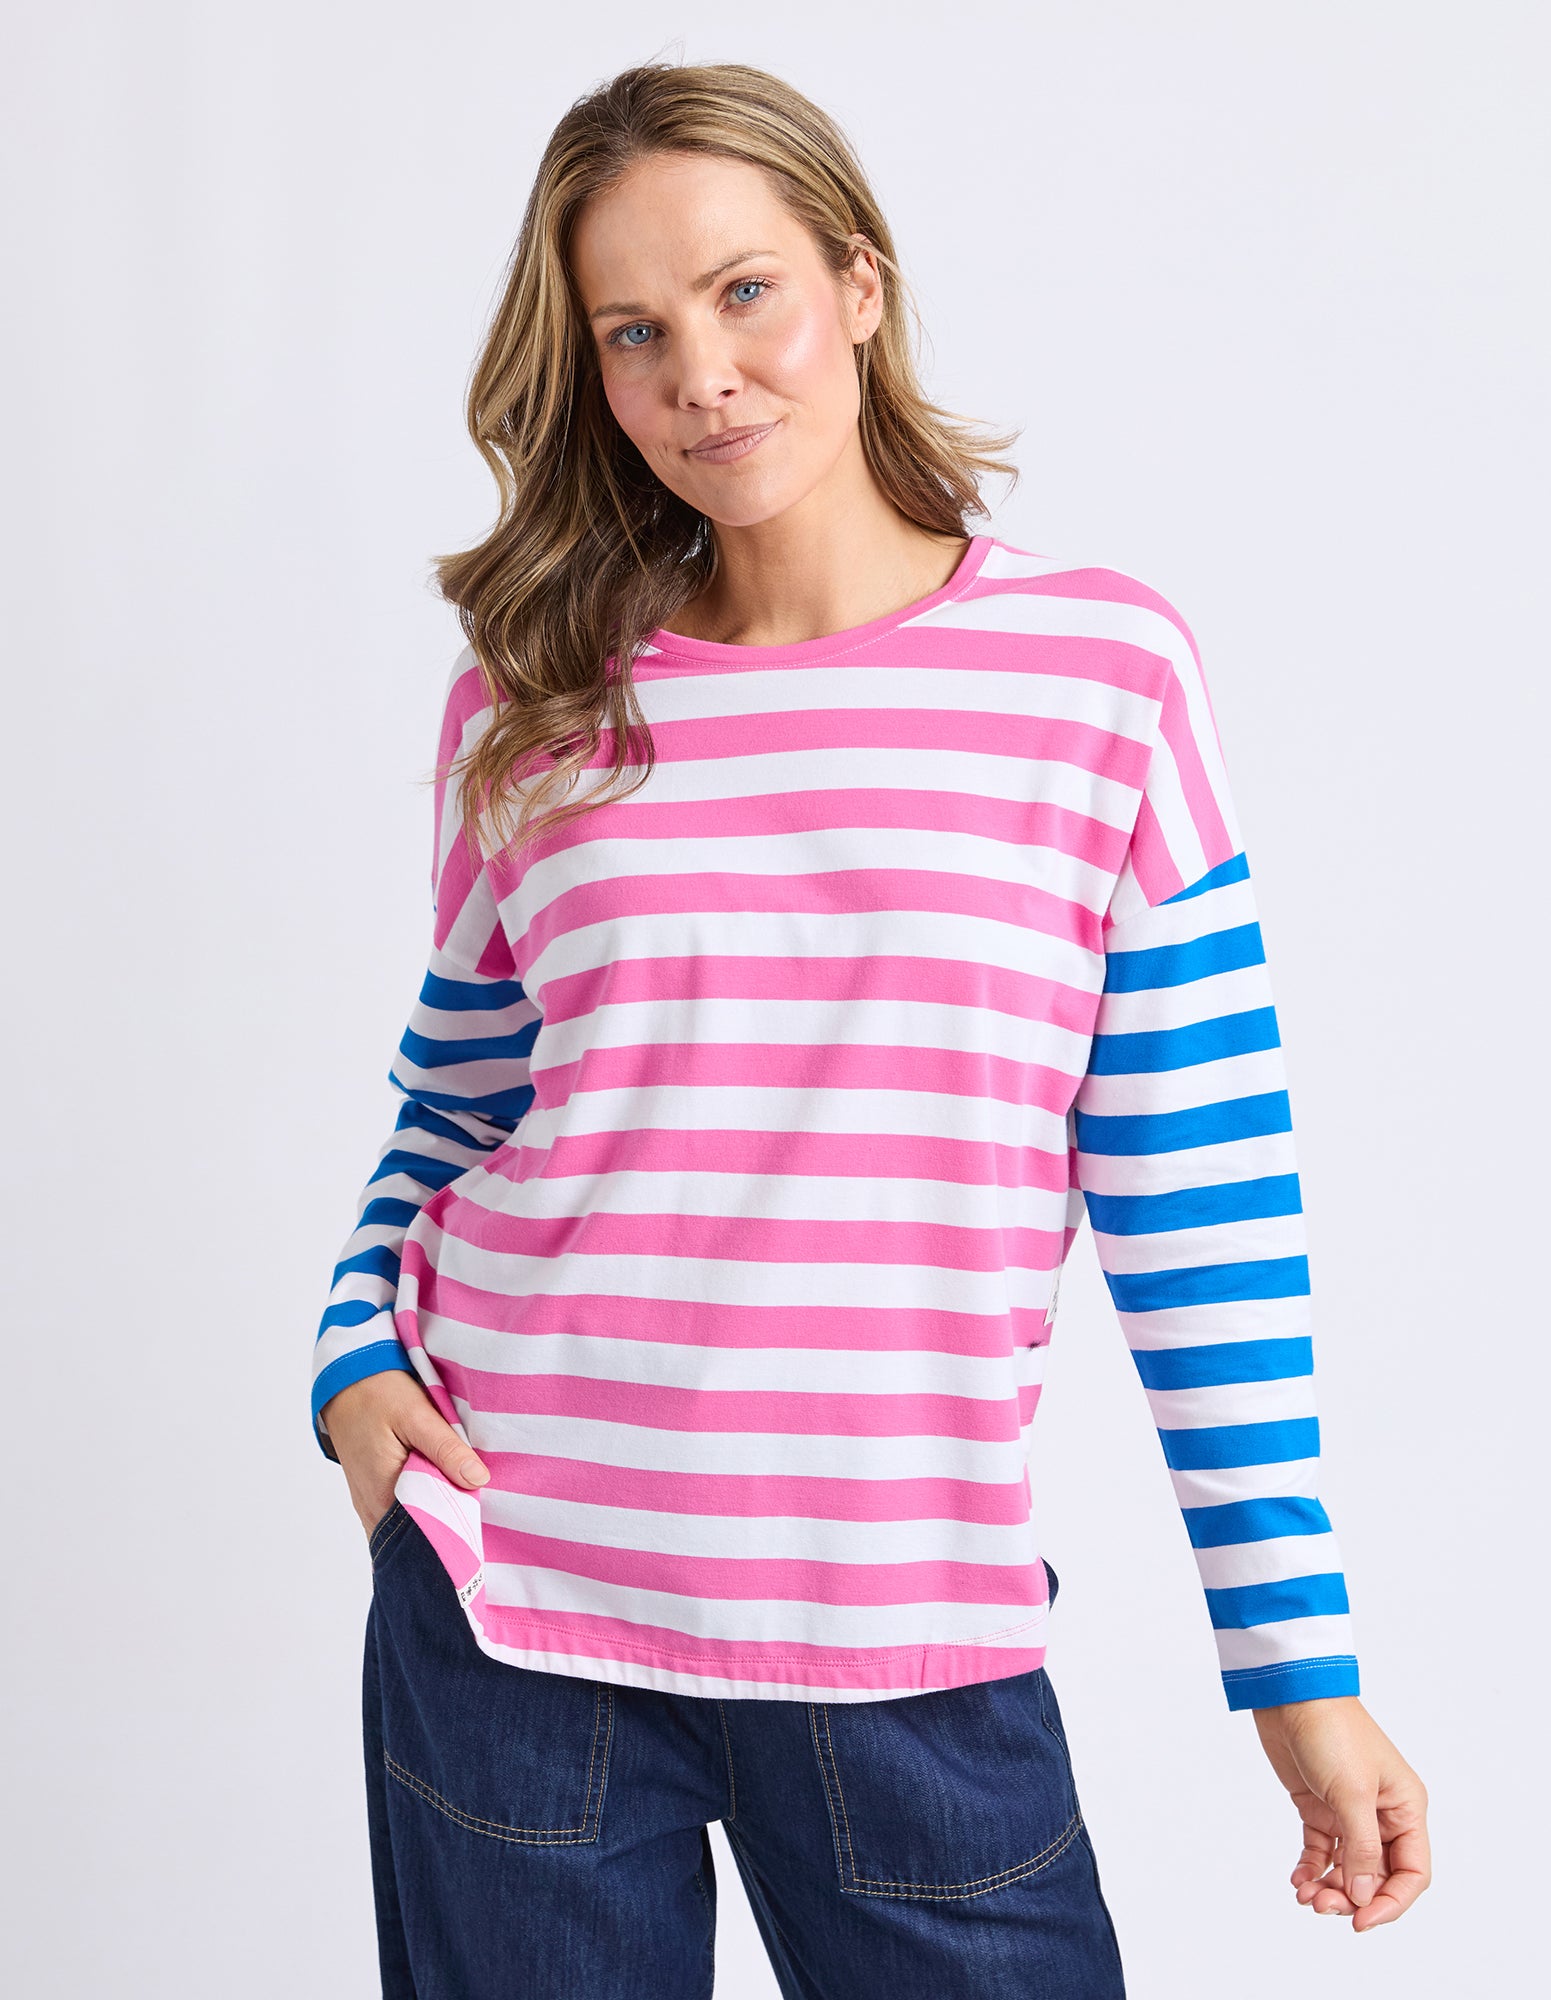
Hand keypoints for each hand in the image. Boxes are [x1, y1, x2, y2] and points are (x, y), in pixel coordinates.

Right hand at [320, 1370, 490, 1540]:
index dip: (455, 1528)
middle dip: (447, 1525)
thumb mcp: (416, 1415)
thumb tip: (478, 1479)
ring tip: (461, 1500)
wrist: (345, 1381)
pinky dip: (421, 1507)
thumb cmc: (378, 1395)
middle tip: (475, 1508)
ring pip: (409, 1525)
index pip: (425, 1532)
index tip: (480, 1518)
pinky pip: (399, 1514)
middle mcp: (372, 1509)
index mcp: (383, 1495)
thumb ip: (446, 1449)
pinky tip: (440, 1492)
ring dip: (434, 1515)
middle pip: (417, 1534)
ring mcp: (369, 1504)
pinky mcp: (372, 1494)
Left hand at [1252, 1694, 1429, 1930]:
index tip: (1362, 1921)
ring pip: (1348, 1868)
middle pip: (1378, 1876)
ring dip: (1330, 1887)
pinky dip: (1312, 1869)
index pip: (1411, 1872)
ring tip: (1306, 1895)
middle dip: (1354, 1897)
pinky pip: (1321, 1851)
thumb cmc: (1332, 1732)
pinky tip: (1298, 1879)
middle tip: (1323, 1906)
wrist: (1290, 1695)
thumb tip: (1366, 1897)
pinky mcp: (1319, 1807)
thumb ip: (1362, 1849)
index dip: (1391, 1903)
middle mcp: (1382, 1814)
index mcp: (1405, 1808)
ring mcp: (1349, 1812)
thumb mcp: (1352, 1793)